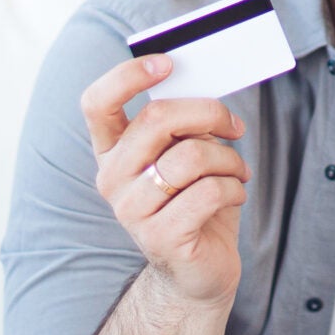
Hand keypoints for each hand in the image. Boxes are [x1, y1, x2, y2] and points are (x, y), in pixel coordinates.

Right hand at [81, 56, 249, 309]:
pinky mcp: (160, 237)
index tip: (167, 63)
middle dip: (209, 112)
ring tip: (237, 171)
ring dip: (229, 158)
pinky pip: (210, 191)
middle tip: (235, 125)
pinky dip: (235, 187)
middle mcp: (111, 178)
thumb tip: (207, 91)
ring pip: (192, 155)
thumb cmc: (195, 202)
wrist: (199, 271)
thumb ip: (184, 125)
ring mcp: (131, 211)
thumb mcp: (187, 155)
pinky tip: (235, 195)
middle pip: (157, 119)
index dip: (128, 75)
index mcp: (112, 151)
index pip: (97, 103)